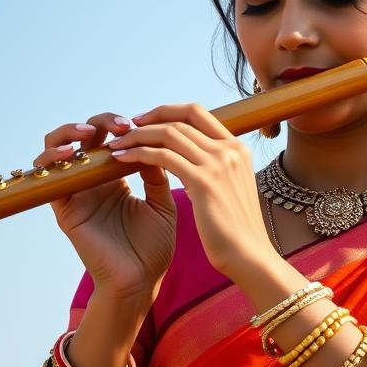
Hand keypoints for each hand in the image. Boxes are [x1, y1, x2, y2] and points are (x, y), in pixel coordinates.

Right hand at [35, 113, 176, 300]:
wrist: (140, 281)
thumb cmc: (153, 248)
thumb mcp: (161, 203)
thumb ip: (156, 173)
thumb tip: (154, 141)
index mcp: (118, 178)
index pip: (112, 138)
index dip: (123, 126)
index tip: (142, 125)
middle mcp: (93, 181)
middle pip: (85, 136)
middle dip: (100, 121)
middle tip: (121, 125)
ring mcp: (76, 193)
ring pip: (57, 148)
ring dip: (69, 132)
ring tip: (89, 132)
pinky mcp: (64, 208)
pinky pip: (47, 177)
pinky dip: (51, 159)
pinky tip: (71, 153)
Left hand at [107, 103, 275, 275]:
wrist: (248, 255)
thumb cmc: (236, 229)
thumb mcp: (229, 187)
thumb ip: (214, 167)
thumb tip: (190, 158)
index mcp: (236, 147)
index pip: (197, 112)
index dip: (167, 111)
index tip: (146, 120)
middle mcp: (229, 149)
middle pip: (181, 118)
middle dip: (149, 119)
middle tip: (126, 129)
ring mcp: (218, 163)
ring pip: (169, 133)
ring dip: (138, 136)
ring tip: (117, 146)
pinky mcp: (203, 181)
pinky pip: (162, 157)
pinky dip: (139, 154)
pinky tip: (122, 160)